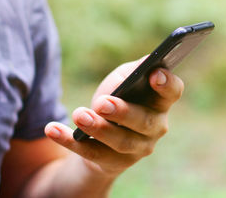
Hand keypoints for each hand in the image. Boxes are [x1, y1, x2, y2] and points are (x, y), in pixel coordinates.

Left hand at [44, 58, 183, 177]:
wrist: (102, 133)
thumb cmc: (119, 99)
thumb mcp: (126, 80)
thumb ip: (136, 70)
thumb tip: (148, 62)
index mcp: (160, 102)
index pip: (172, 93)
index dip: (167, 85)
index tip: (154, 75)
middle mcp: (155, 127)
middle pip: (145, 121)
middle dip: (124, 112)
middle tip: (102, 103)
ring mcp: (137, 148)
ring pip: (121, 141)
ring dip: (99, 129)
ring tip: (78, 115)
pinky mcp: (113, 162)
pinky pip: (92, 153)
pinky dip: (70, 141)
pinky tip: (53, 129)